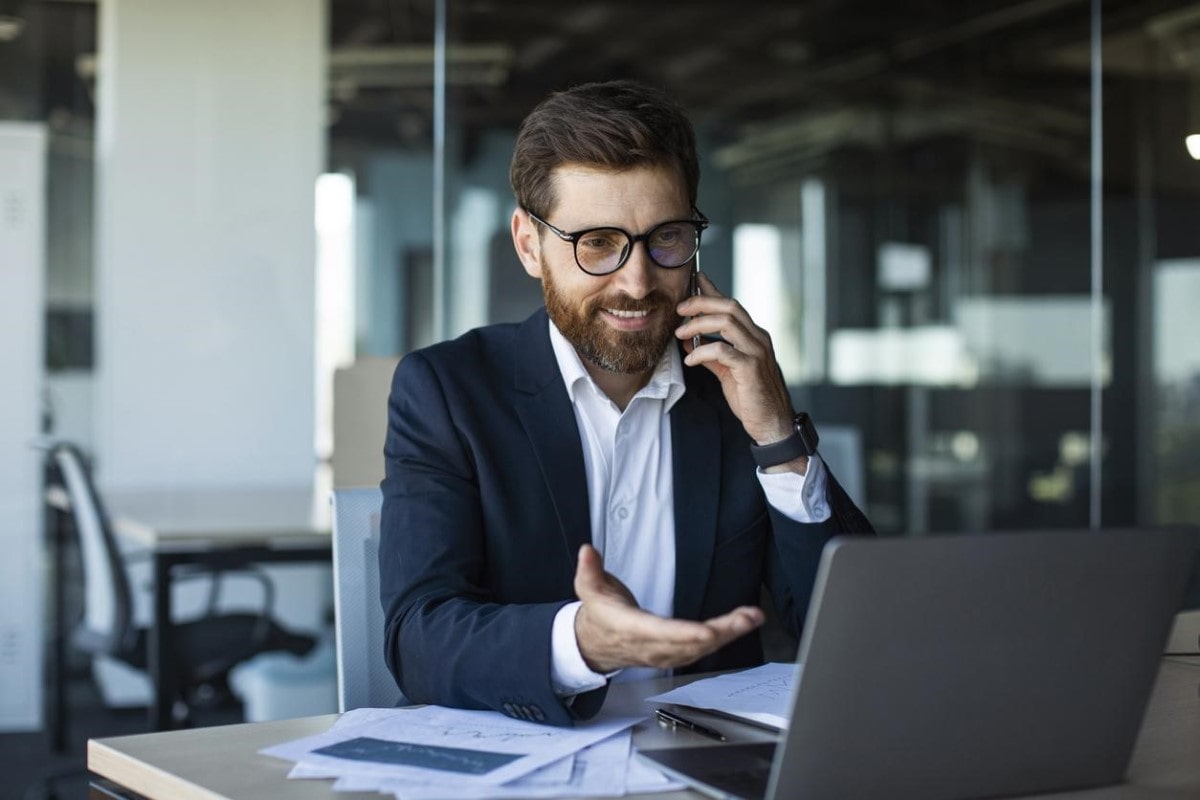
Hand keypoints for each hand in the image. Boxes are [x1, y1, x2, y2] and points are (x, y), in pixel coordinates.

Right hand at [573, 544, 763, 673]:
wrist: (596, 643)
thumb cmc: (601, 614)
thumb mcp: (588, 588)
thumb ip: (589, 569)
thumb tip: (588, 552)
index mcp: (630, 628)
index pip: (659, 633)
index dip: (683, 634)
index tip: (706, 631)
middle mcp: (650, 645)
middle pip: (689, 643)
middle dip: (720, 632)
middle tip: (746, 618)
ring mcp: (664, 653)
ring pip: (700, 648)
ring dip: (729, 634)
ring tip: (751, 618)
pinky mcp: (675, 654)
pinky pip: (702, 650)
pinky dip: (723, 638)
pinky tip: (741, 626)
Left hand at [675, 272, 794, 447]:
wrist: (772, 423)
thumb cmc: (751, 397)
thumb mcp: (728, 371)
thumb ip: (711, 355)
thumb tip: (690, 341)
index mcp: (754, 336)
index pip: (732, 305)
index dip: (713, 290)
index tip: (696, 279)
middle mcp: (758, 338)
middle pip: (729, 307)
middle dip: (701, 303)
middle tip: (680, 309)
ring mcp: (757, 352)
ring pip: (727, 322)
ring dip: (698, 324)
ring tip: (680, 334)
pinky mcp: (751, 368)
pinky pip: (722, 350)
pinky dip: (702, 352)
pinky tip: (690, 359)